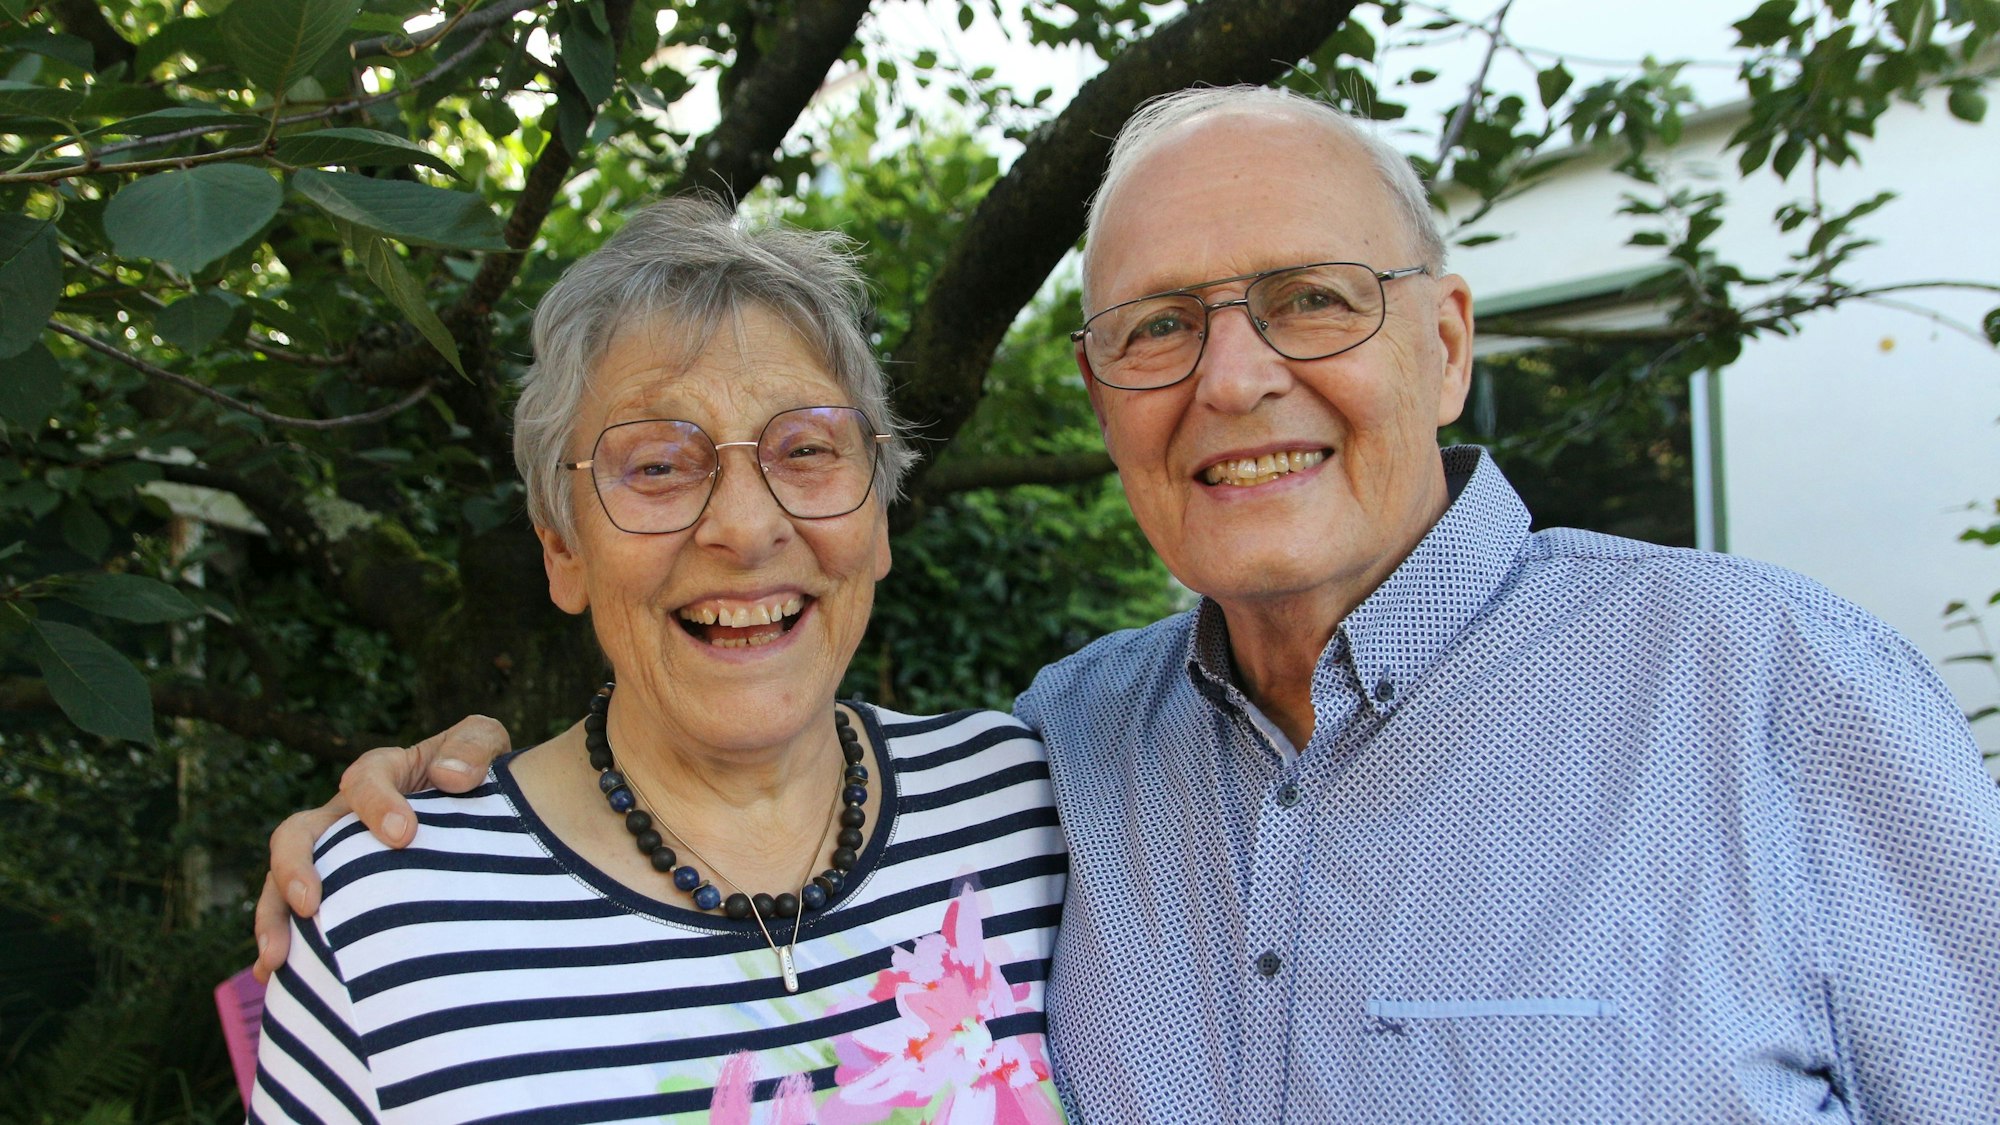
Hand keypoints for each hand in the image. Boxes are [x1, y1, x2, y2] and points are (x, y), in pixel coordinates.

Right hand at [252, 715, 513, 981]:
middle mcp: (343, 817)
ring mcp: (332, 857)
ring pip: (281, 883)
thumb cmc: (477, 776)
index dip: (377, 804)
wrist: (481, 812)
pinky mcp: (335, 895)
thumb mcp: (482, 745)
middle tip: (312, 904)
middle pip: (298, 834)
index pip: (365, 779)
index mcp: (381, 774)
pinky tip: (275, 980)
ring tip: (279, 957)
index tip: (402, 835)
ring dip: (274, 918)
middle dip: (295, 869)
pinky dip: (283, 948)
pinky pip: (294, 921)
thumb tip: (450, 777)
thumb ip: (472, 748)